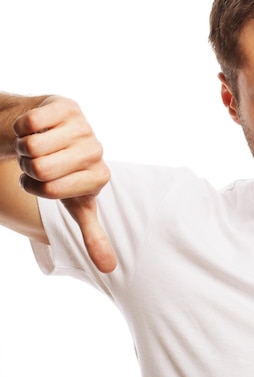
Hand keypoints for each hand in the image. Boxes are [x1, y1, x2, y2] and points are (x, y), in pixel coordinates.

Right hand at [13, 97, 116, 272]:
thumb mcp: (78, 205)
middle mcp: (96, 151)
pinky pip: (29, 122)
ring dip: (24, 148)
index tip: (48, 182)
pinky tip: (37, 129)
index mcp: (99, 177)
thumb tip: (109, 270)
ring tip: (39, 147)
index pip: (50, 190)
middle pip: (40, 167)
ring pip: (32, 145)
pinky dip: (21, 128)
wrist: (54, 134)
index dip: (37, 187)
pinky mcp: (67, 106)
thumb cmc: (65, 175)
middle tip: (40, 163)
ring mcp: (83, 126)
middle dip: (29, 168)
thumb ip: (94, 235)